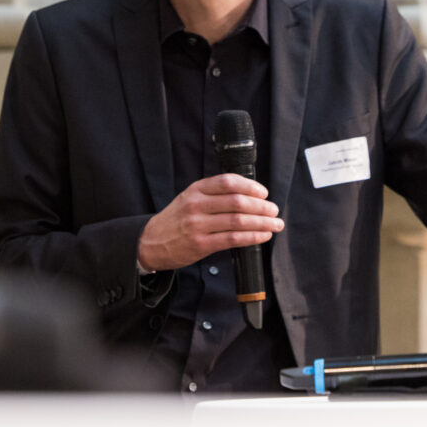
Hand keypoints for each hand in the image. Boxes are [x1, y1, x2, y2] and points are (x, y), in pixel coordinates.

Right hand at [137, 173, 282, 272]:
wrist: (150, 242)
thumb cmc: (176, 220)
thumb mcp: (189, 198)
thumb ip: (213, 194)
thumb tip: (249, 195)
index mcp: (195, 190)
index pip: (228, 181)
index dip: (250, 186)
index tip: (264, 193)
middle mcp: (196, 205)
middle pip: (237, 201)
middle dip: (262, 206)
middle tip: (274, 210)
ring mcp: (198, 225)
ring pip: (238, 221)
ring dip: (262, 223)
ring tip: (275, 224)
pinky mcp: (200, 244)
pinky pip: (233, 239)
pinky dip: (252, 237)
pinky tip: (263, 236)